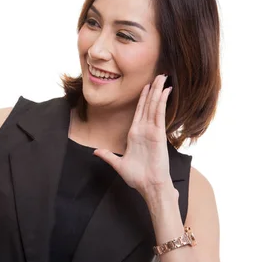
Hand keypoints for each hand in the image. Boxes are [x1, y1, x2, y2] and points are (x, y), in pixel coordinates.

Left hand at [94, 74, 172, 196]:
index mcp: (135, 134)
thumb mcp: (119, 164)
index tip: (146, 85)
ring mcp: (152, 131)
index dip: (143, 98)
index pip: (140, 111)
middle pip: (149, 105)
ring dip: (158, 91)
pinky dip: (162, 102)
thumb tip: (96, 151)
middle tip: (159, 75)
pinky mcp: (158, 134)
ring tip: (162, 77)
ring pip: (155, 106)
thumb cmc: (138, 178)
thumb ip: (108, 156)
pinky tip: (165, 91)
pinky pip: (160, 114)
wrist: (149, 186)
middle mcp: (145, 130)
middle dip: (153, 89)